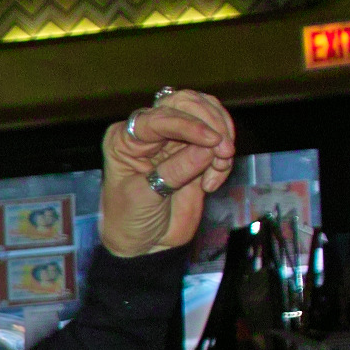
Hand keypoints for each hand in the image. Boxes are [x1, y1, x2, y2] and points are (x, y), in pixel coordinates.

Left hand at [99, 88, 235, 258]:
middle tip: (224, 151)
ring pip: (207, 117)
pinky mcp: (195, 153)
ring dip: (222, 138)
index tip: (211, 139)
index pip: (159, 117)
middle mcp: (149, 133)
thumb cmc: (128, 220)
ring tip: (220, 167)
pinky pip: (219, 142)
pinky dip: (223, 159)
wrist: (143, 244)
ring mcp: (174, 140)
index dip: (188, 124)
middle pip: (186, 105)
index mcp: (125, 139)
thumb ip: (174, 171)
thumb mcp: (144, 196)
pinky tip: (211, 183)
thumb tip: (208, 148)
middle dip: (211, 124)